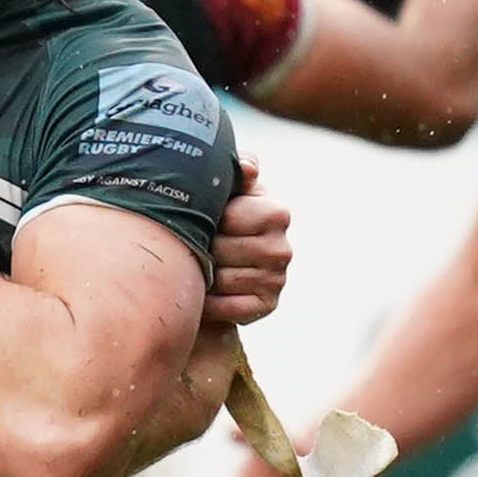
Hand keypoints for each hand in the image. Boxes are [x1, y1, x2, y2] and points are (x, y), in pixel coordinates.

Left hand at [209, 163, 291, 326]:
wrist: (220, 262)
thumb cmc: (220, 215)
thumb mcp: (228, 187)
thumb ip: (235, 169)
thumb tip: (246, 169)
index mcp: (276, 213)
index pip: (227, 218)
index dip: (204, 219)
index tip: (200, 219)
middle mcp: (282, 248)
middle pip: (219, 251)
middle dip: (199, 248)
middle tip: (194, 245)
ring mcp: (277, 279)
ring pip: (219, 280)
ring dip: (200, 275)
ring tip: (197, 266)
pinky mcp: (266, 306)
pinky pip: (225, 308)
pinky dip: (208, 302)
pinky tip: (205, 291)